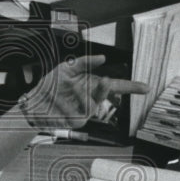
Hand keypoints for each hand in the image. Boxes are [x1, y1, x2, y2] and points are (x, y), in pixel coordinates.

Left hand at [18, 54, 148, 129]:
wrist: (34, 101)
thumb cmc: (50, 85)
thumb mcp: (67, 68)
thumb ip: (86, 62)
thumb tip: (103, 58)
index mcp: (92, 85)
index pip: (116, 86)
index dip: (131, 87)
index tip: (146, 88)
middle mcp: (92, 98)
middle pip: (108, 94)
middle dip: (107, 88)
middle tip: (105, 81)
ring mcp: (85, 112)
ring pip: (94, 104)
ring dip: (82, 94)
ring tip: (68, 87)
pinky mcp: (77, 122)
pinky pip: (79, 112)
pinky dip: (69, 103)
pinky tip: (61, 99)